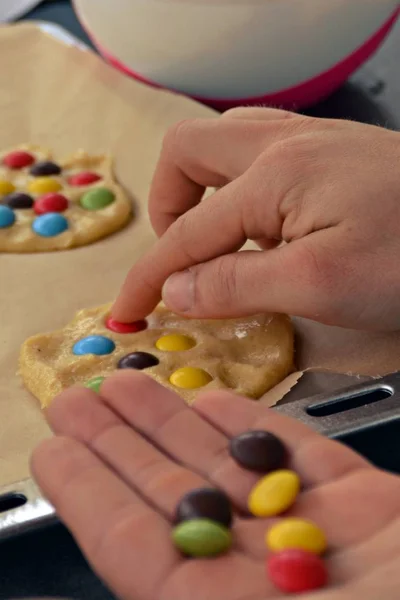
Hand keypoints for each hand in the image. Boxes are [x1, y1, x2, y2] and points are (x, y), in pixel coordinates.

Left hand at [32, 372, 399, 599]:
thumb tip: (116, 592)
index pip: (138, 550)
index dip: (92, 497)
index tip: (55, 451)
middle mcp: (263, 579)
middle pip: (172, 499)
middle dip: (119, 445)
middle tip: (76, 400)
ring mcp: (312, 538)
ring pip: (223, 468)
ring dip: (170, 423)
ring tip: (123, 387)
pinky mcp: (360, 505)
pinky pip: (289, 453)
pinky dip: (245, 422)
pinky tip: (207, 398)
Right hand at [112, 108, 399, 330]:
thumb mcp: (321, 283)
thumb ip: (237, 284)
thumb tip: (176, 289)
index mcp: (272, 174)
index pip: (186, 232)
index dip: (149, 276)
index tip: (128, 309)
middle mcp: (282, 143)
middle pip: (188, 153)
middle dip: (169, 209)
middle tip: (183, 259)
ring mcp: (309, 140)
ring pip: (222, 145)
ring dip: (202, 192)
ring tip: (216, 240)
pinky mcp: (331, 152)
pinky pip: (257, 153)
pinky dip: (238, 189)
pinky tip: (263, 225)